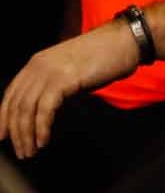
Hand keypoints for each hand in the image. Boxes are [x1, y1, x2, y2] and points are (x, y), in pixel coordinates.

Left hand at [1, 24, 142, 158]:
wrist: (125, 41)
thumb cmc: (105, 56)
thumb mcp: (72, 71)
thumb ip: (57, 87)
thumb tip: (48, 111)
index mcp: (36, 63)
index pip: (11, 95)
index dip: (4, 118)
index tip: (4, 136)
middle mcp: (37, 67)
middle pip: (15, 105)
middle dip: (15, 132)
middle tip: (21, 152)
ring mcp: (49, 72)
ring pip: (26, 109)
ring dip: (26, 134)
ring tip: (30, 151)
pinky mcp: (63, 79)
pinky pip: (45, 109)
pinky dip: (41, 128)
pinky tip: (43, 140)